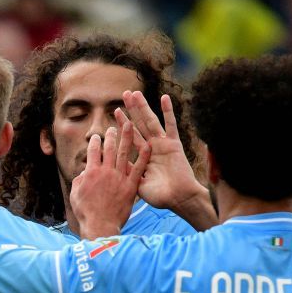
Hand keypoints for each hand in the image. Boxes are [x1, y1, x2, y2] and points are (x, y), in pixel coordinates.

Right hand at [68, 123, 147, 239]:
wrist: (100, 226)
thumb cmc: (86, 213)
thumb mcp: (76, 195)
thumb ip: (79, 180)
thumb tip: (84, 171)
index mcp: (91, 172)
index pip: (93, 151)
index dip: (95, 142)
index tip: (97, 137)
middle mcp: (105, 171)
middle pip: (109, 148)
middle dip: (111, 135)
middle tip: (114, 127)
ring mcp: (119, 177)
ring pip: (124, 153)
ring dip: (126, 137)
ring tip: (129, 124)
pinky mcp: (131, 186)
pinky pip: (138, 168)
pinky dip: (143, 156)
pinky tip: (147, 145)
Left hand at [122, 91, 208, 217]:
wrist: (178, 199)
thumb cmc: (160, 196)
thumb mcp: (137, 183)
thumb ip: (128, 171)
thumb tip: (113, 164)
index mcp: (144, 156)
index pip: (131, 137)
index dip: (124, 124)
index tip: (115, 111)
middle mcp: (153, 147)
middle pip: (140, 124)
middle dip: (132, 110)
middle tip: (125, 94)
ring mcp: (163, 144)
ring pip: (151, 121)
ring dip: (143, 107)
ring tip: (136, 93)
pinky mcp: (174, 144)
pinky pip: (171, 125)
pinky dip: (168, 112)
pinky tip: (164, 98)